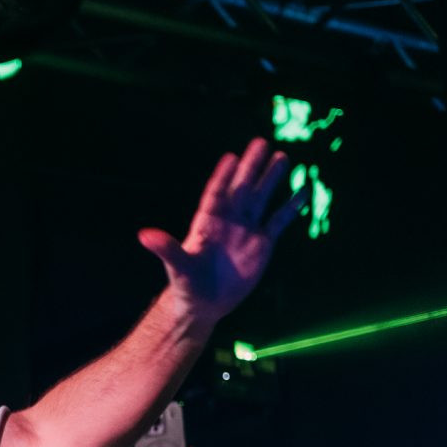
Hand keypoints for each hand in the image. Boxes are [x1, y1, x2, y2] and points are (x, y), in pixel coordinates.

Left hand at [138, 138, 303, 324]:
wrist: (204, 304)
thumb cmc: (186, 285)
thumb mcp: (177, 267)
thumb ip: (166, 249)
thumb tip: (144, 235)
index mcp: (206, 223)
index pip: (216, 194)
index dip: (223, 177)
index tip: (231, 157)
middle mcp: (228, 221)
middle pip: (241, 189)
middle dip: (251, 167)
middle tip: (261, 142)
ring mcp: (246, 230)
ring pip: (261, 199)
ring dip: (271, 179)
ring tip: (281, 156)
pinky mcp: (262, 244)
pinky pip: (278, 221)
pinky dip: (290, 207)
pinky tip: (302, 191)